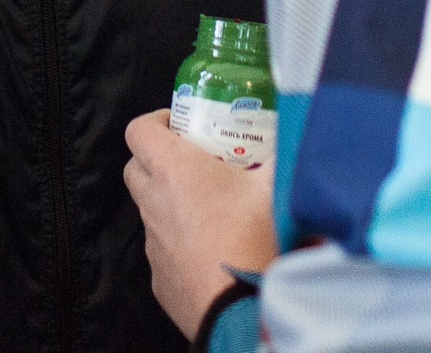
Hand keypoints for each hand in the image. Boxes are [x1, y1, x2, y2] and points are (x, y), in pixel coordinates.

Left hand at [123, 111, 277, 336]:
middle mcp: (154, 202)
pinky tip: (210, 247)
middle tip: (192, 161)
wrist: (241, 309)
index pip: (138, 130)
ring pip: (148, 209)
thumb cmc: (253, 240)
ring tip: (209, 206)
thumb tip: (294, 136)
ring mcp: (152, 242)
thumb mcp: (275, 186)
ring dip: (169, 202)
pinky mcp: (158, 276)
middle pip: (135, 167)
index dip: (155, 121)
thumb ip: (281, 155)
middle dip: (156, 159)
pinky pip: (162, 248)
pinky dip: (178, 240)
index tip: (179, 124)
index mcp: (174, 170)